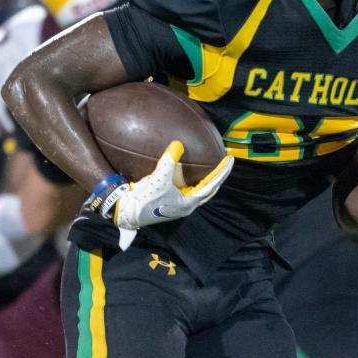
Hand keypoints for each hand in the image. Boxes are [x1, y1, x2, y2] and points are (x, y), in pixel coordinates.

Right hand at [112, 141, 233, 229]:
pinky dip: (190, 178)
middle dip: (218, 175)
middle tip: (225, 161)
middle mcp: (187, 205)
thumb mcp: (158, 179)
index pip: (211, 185)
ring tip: (212, 164)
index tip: (230, 159)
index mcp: (189, 203)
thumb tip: (178, 144)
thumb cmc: (144, 200)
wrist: (127, 213)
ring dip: (205, 177)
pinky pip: (186, 187)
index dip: (222, 172)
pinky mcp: (170, 201)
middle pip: (209, 189)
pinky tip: (188, 170)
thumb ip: (169, 161)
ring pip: (198, 189)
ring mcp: (179, 204)